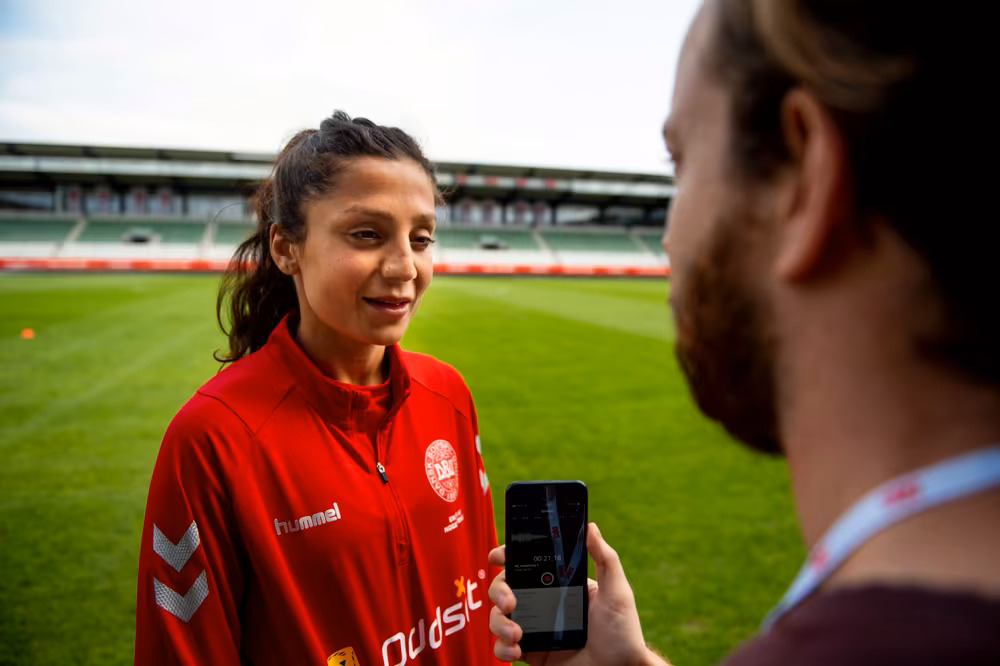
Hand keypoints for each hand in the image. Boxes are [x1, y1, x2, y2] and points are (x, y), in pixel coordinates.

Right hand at [488, 522, 667, 665]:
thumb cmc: (623, 631)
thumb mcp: (616, 591)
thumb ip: (605, 559)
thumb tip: (590, 527)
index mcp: (558, 585)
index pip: (526, 564)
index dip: (508, 557)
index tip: (498, 556)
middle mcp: (541, 603)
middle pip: (504, 588)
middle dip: (499, 591)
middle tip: (510, 602)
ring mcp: (534, 628)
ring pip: (498, 617)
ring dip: (499, 623)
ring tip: (516, 634)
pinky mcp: (531, 652)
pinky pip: (504, 647)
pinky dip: (502, 648)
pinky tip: (515, 649)